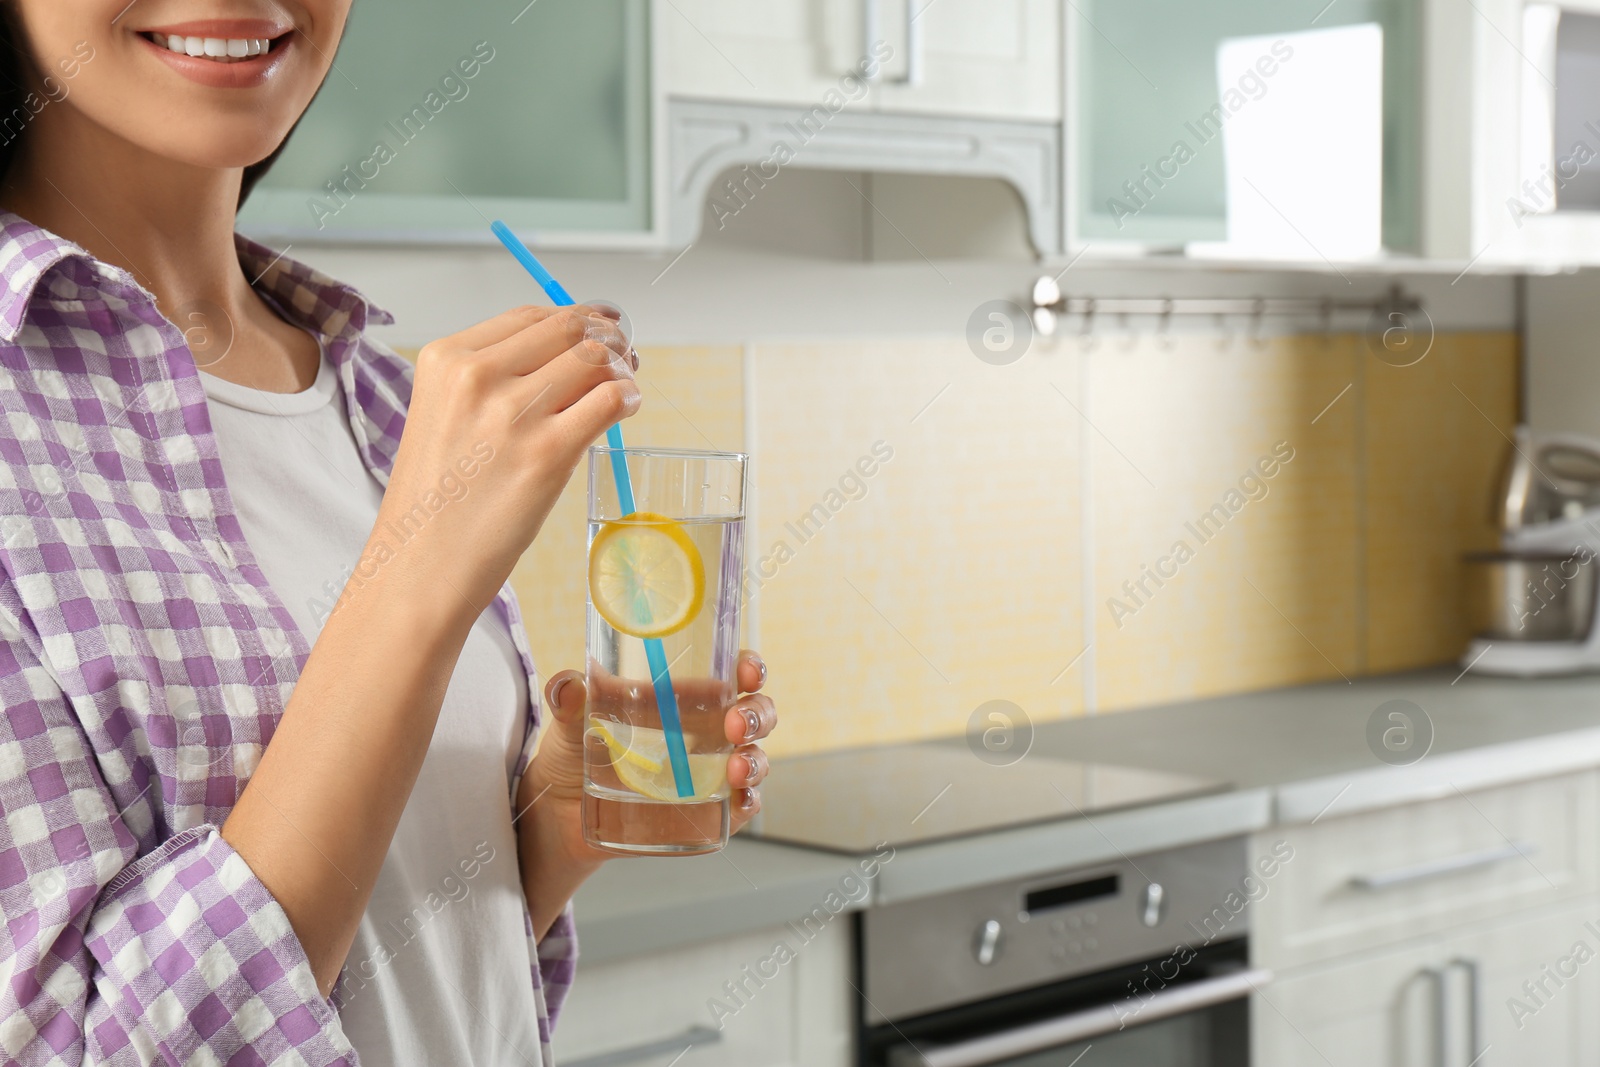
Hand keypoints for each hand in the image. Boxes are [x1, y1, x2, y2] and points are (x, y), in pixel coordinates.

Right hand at [379, 305, 639, 611]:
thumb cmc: (436, 502)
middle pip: (568, 329)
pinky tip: (628, 406)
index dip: (573, 318)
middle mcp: (477, 377)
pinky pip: (609, 401)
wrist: (421, 565)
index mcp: (445, 360)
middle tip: (624, 354)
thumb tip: (567, 357)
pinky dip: (628, 397)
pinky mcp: (548, 453)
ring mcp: (515, 414)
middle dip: (606, 336)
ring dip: (622, 367)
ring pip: (594, 360)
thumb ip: (494, 381)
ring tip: (627, 383)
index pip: (529, 316)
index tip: (597, 328)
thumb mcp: (445, 416)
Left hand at [523, 650, 775, 865]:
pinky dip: (747, 803)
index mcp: (683, 698)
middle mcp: (706, 732)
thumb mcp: (568, 721)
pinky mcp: (705, 813)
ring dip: (756, 760)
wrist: (558, 812)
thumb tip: (567, 685)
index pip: (730, 673)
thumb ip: (568, 698)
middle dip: (757, 714)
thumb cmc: (573, 752)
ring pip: (756, 759)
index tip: (745, 672)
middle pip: (755, 714)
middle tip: (736, 724)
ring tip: (737, 769)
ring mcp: (709, 774)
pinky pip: (740, 808)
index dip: (748, 668)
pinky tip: (739, 801)